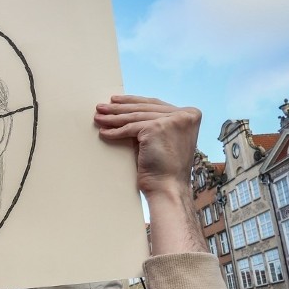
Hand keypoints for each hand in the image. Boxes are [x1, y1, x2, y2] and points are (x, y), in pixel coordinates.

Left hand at [96, 95, 204, 254]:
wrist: (168, 187)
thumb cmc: (165, 168)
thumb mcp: (164, 138)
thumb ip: (154, 123)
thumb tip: (128, 111)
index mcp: (190, 114)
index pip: (155, 104)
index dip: (133, 102)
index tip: (117, 101)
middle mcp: (184, 114)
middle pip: (144, 108)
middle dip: (119, 108)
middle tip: (101, 107)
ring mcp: (172, 120)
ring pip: (135, 117)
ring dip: (113, 118)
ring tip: (98, 118)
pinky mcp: (157, 128)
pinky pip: (130, 128)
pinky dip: (115, 131)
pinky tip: (104, 133)